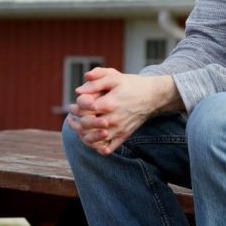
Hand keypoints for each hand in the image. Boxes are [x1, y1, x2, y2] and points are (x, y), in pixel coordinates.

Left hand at [67, 67, 181, 155]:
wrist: (153, 96)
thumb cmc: (132, 85)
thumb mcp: (114, 77)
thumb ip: (96, 80)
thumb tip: (78, 90)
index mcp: (109, 103)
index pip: (83, 109)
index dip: (75, 107)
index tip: (74, 104)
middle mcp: (113, 119)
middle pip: (86, 125)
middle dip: (76, 120)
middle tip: (73, 116)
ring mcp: (118, 129)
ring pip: (93, 140)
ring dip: (82, 134)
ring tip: (80, 126)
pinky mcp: (123, 136)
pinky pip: (107, 149)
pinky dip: (96, 147)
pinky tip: (93, 137)